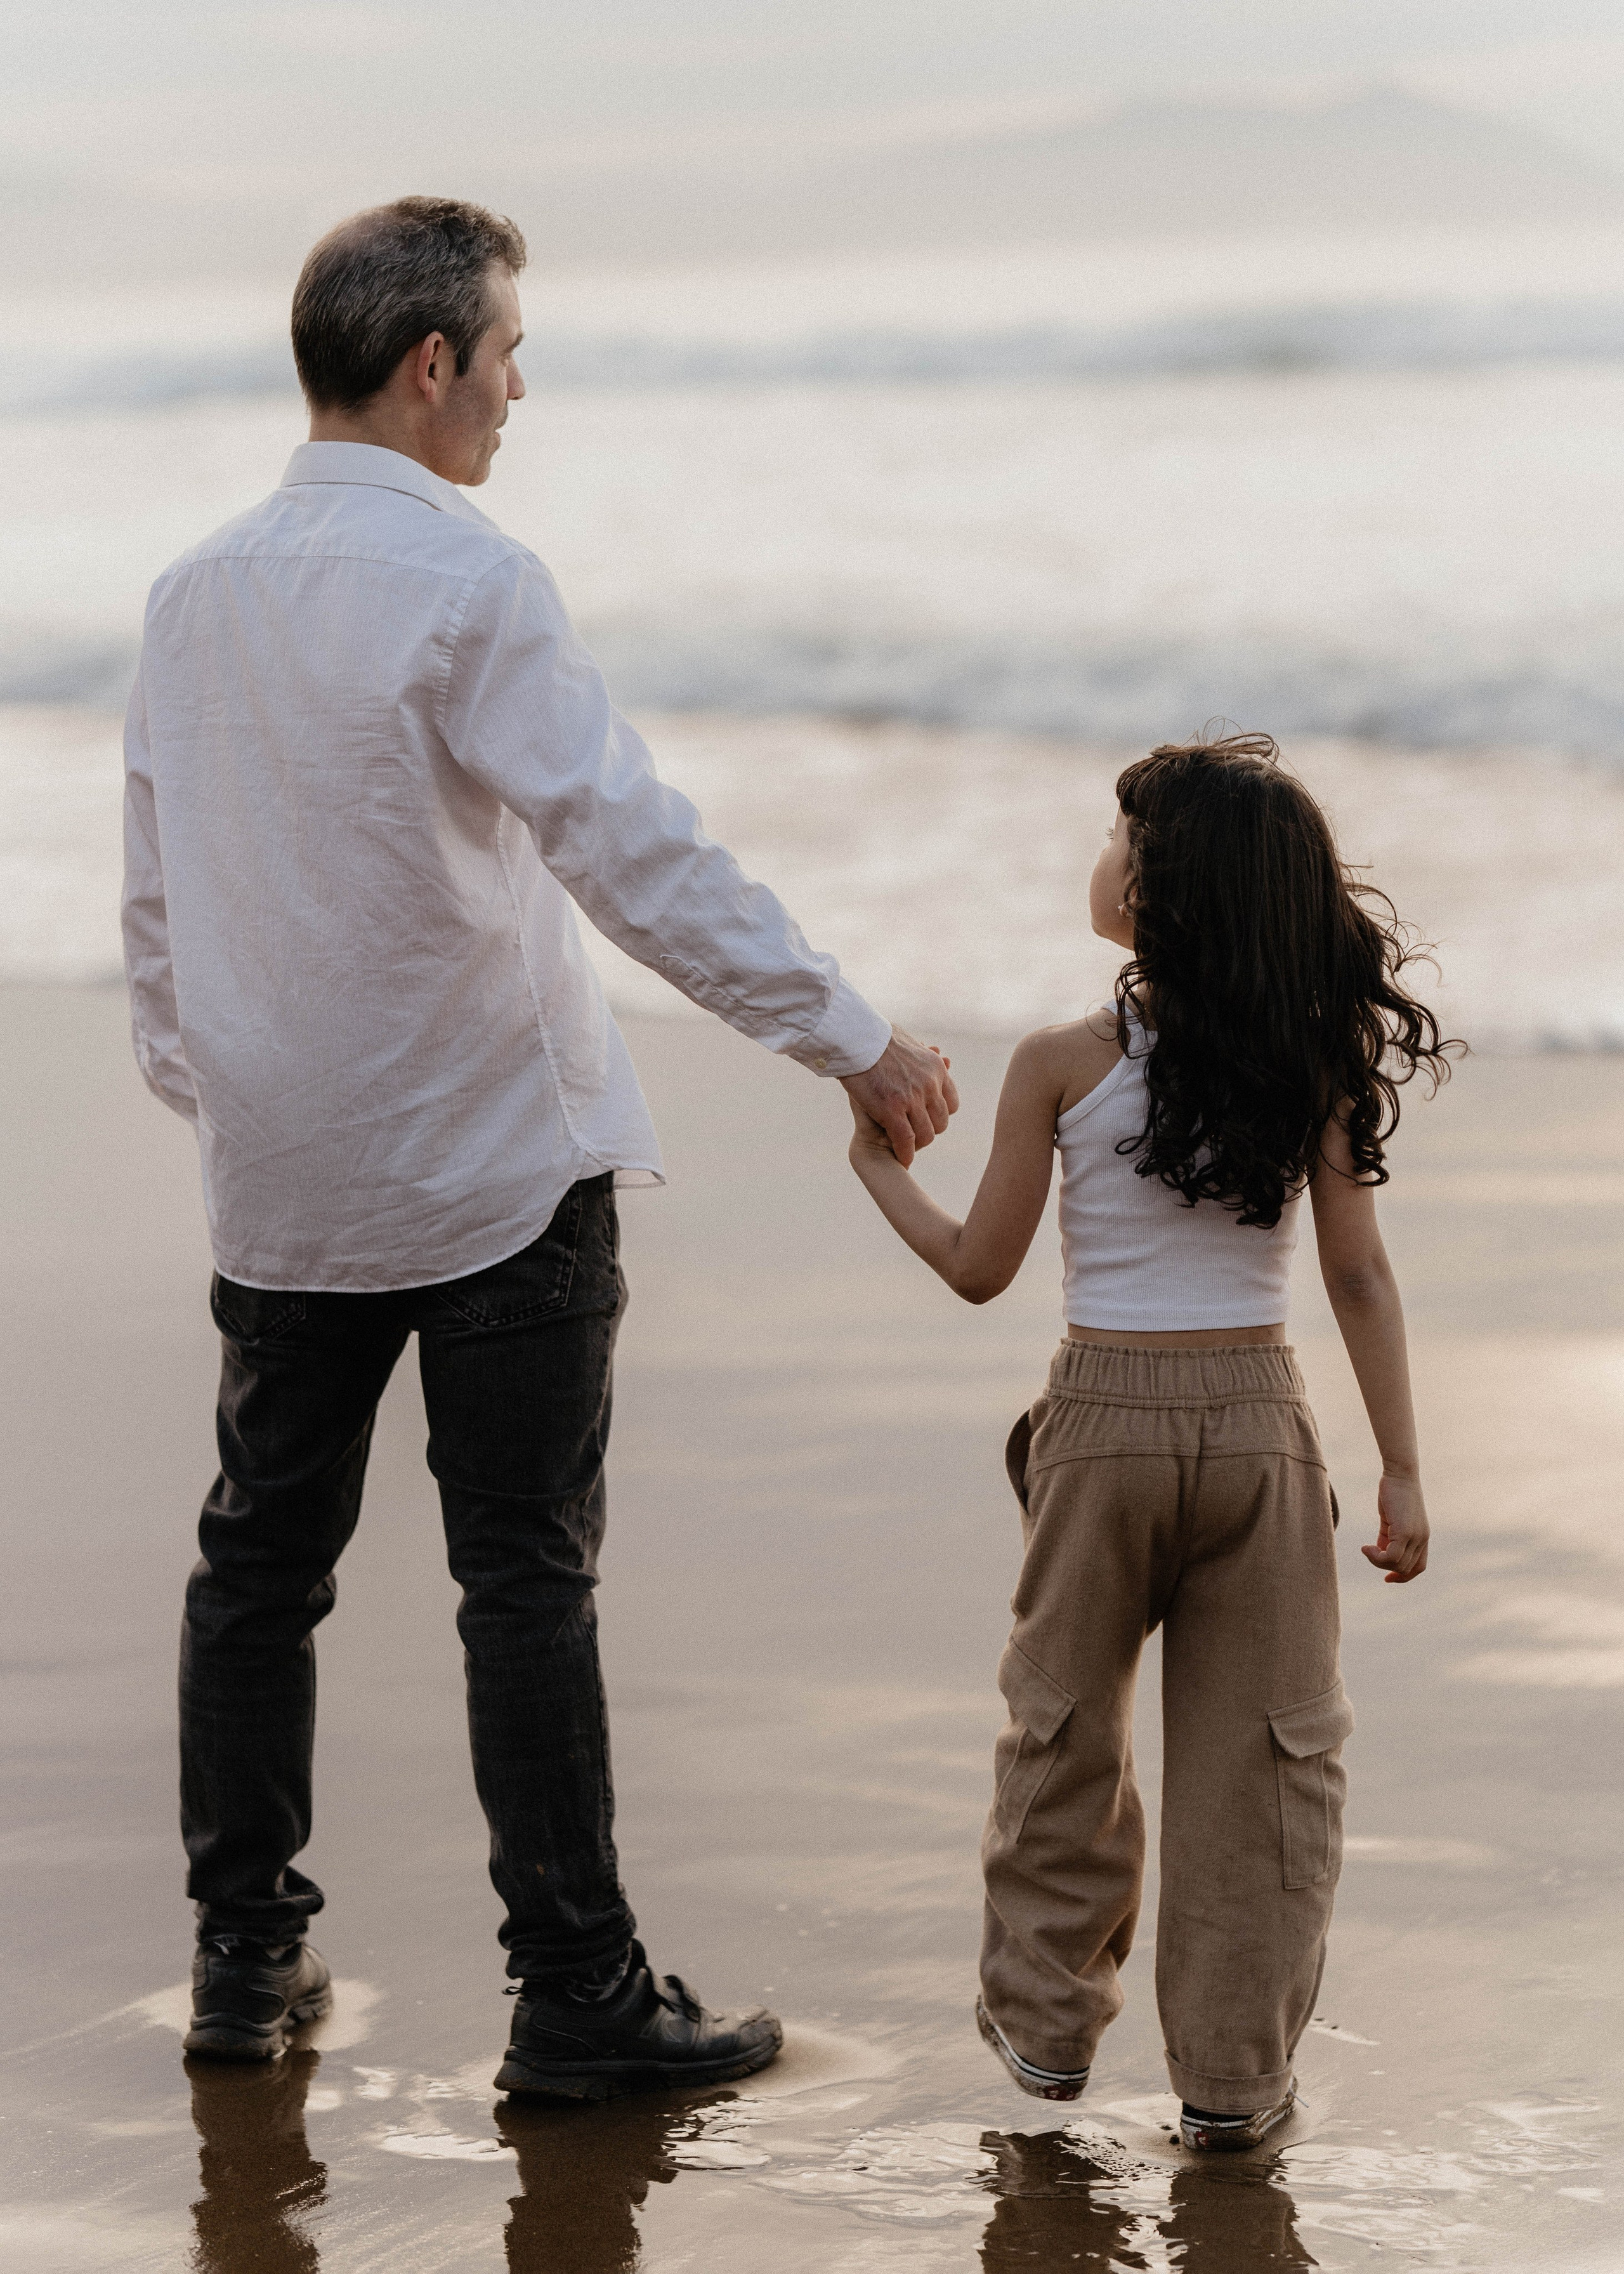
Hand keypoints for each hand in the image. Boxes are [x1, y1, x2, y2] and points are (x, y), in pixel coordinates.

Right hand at [840, 1029, 957, 1167]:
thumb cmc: (875, 1036)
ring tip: (905, 1148)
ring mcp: (912, 1098)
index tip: (924, 1119)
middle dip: (927, 1131)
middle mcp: (930, 1085)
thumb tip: (934, 1050)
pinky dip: (905, 1154)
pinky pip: (906, 1141)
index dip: (937, 1115)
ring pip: (926, 1135)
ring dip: (916, 1145)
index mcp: (936, 1069)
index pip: (951, 1103)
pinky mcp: (891, 1110)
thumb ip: (924, 1051)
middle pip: (940, 1123)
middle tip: (912, 1136)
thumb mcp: (909, 1040)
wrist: (854, 1038)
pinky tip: (902, 1158)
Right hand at [1360, 1474, 1428, 1582]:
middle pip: (1404, 1568)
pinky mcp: (1405, 1531)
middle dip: (1384, 1566)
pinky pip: (1391, 1555)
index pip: (1417, 1567)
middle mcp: (1422, 1539)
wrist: (1400, 1474)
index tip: (1386, 1578)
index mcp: (1422, 1537)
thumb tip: (1381, 1552)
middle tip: (1369, 1551)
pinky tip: (1366, 1547)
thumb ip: (1389, 1537)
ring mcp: (1415, 1536)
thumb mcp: (1392, 1520)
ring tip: (1367, 1549)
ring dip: (1378, 1561)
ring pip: (1397, 1564)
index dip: (1403, 1576)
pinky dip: (1376, 1556)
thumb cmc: (1394, 1493)